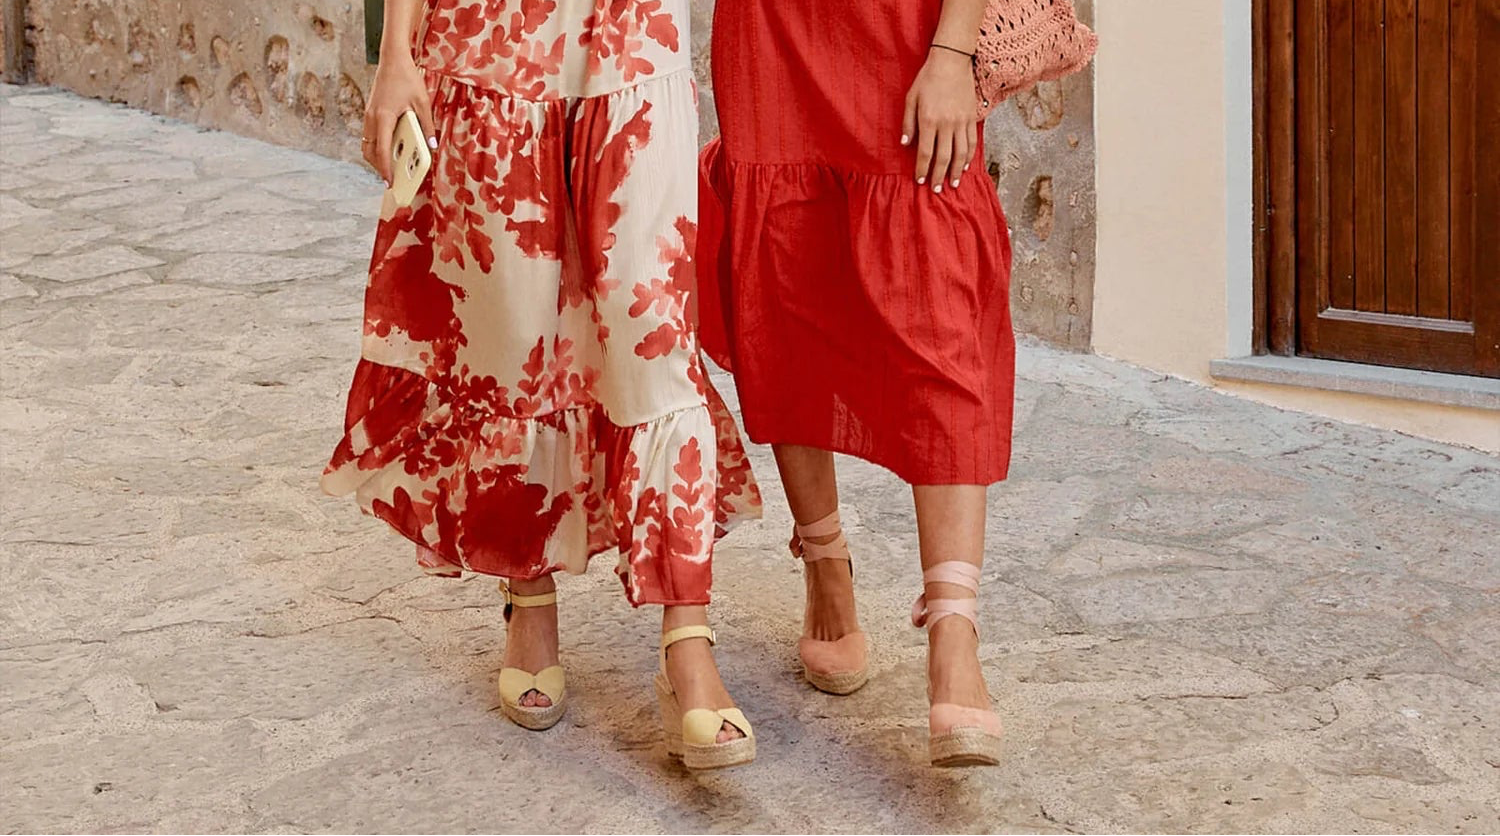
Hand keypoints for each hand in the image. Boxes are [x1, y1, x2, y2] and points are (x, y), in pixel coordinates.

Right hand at [363, 52, 436, 185]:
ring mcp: (369, 115)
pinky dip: (377, 146)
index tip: (390, 182)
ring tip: (391, 166)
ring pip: (367, 144)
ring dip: (376, 157)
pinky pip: (370, 136)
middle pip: (370, 151)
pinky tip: (391, 149)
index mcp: (383, 117)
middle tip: (392, 178)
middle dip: (379, 167)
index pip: (382, 150)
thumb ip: (427, 126)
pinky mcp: (370, 112)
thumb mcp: (422, 103)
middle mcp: (372, 118)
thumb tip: (432, 146)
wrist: (392, 59)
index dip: (385, 168)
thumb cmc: (407, 78)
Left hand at [901, 48, 978, 193]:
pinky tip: (965, 166)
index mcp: (929, 120)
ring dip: (957, 171)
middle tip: (936, 189)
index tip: (919, 180)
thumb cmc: (927, 79)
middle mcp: (946, 123)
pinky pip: (972, 142)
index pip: (925, 152)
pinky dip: (969, 156)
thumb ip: (908, 122)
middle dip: (939, 176)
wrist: (951, 60)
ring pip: (960, 153)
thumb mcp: (911, 98)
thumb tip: (905, 143)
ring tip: (953, 184)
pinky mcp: (972, 117)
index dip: (922, 169)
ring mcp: (961, 121)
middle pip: (944, 157)